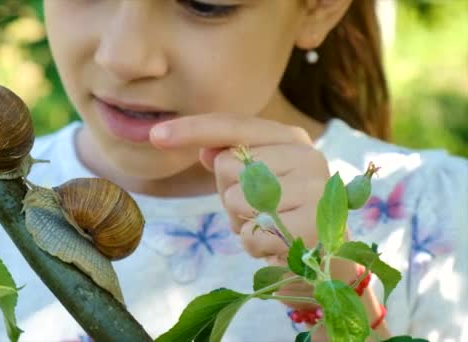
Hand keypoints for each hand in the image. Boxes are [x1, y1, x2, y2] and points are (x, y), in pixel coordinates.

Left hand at [150, 113, 329, 258]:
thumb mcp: (255, 183)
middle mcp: (307, 155)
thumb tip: (205, 150)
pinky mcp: (314, 226)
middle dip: (229, 194)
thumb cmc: (282, 215)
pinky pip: (252, 235)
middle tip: (258, 210)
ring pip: (236, 201)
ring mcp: (314, 189)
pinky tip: (277, 246)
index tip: (155, 136)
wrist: (326, 260)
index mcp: (291, 138)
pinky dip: (254, 246)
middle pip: (228, 165)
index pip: (233, 125)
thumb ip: (233, 162)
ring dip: (242, 223)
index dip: (192, 129)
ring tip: (269, 228)